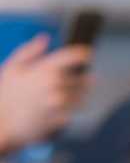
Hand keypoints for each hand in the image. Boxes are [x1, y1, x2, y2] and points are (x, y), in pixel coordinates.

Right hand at [0, 34, 92, 151]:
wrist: (2, 124)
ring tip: (63, 94)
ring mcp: (61, 102)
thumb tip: (44, 38)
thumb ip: (29, 51)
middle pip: (81, 77)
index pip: (73, 56)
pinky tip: (59, 106)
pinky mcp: (63, 117)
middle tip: (73, 79)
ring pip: (82, 95)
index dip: (83, 53)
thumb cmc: (6, 96)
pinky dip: (72, 106)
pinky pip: (76, 110)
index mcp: (45, 69)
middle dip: (79, 77)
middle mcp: (57, 84)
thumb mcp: (12, 68)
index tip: (88, 53)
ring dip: (79, 92)